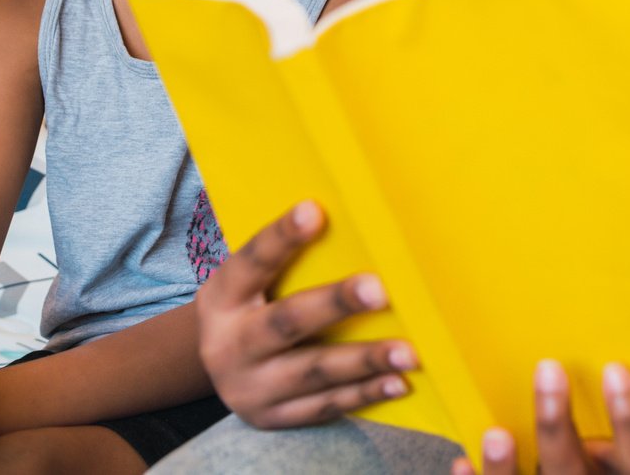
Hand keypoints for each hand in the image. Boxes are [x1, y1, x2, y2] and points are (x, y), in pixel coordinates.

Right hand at [196, 201, 417, 427]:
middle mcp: (228, 346)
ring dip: (365, 360)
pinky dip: (364, 394)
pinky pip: (325, 406)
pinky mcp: (272, 418)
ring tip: (410, 351)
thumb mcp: (251, 283)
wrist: (219, 368)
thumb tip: (357, 219)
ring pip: (314, 372)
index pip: (251, 262)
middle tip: (380, 290)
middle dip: (335, 305)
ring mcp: (250, 388)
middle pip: (286, 322)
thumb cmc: (254, 305)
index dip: (281, 237)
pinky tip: (398, 382)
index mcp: (222, 298)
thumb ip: (286, 260)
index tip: (314, 210)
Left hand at [452, 360, 629, 474]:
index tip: (614, 369)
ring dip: (507, 467)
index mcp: (623, 473)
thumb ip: (604, 413)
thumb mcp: (616, 447)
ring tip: (495, 433)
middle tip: (546, 370)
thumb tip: (569, 351)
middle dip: (556, 424)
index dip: (629, 418)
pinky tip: (463, 461)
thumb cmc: (596, 458)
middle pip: (574, 470)